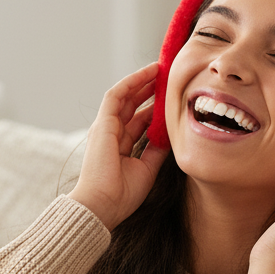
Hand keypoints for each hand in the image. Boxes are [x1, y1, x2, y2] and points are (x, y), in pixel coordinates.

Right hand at [69, 62, 169, 230]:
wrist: (103, 205)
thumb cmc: (123, 194)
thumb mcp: (148, 168)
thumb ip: (157, 149)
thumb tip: (172, 135)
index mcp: (120, 146)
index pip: (140, 120)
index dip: (155, 107)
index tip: (172, 97)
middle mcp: (112, 133)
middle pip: (133, 105)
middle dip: (150, 89)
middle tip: (169, 76)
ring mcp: (106, 127)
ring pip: (126, 96)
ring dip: (143, 80)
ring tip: (162, 68)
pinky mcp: (103, 122)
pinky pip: (118, 95)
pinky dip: (133, 81)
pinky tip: (149, 72)